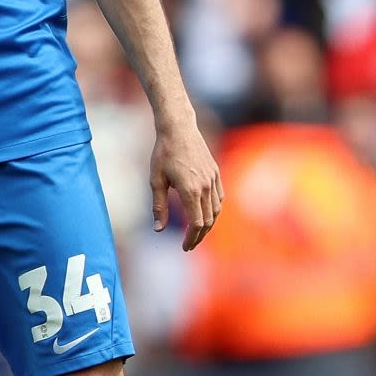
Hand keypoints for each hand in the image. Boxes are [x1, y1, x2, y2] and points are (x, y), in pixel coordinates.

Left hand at [151, 115, 222, 250]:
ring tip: (196, 233)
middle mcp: (205, 187)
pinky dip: (214, 210)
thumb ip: (158, 206)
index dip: (191, 239)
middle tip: (189, 245)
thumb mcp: (155, 180)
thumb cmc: (163, 153)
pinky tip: (205, 214)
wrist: (179, 128)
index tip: (184, 247)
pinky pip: (219, 198)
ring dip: (208, 225)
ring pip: (216, 211)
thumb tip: (158, 230)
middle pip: (208, 221)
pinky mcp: (216, 173)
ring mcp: (213, 179)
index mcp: (190, 190)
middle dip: (199, 236)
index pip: (196, 224)